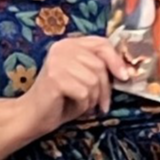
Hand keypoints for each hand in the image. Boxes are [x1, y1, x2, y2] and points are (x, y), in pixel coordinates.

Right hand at [18, 35, 133, 135]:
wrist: (33, 116)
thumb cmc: (61, 99)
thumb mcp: (83, 78)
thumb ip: (99, 68)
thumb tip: (126, 71)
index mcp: (69, 43)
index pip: (101, 43)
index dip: (116, 60)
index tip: (124, 77)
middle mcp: (62, 48)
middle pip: (100, 65)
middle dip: (105, 88)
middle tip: (101, 104)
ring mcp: (57, 61)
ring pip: (94, 80)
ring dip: (93, 98)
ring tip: (84, 104)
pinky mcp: (55, 78)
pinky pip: (84, 92)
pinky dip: (83, 105)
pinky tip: (74, 106)